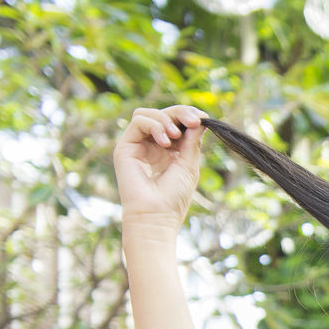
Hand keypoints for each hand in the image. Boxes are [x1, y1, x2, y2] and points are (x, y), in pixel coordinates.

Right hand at [113, 104, 208, 235]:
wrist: (157, 215)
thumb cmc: (174, 196)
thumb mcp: (189, 164)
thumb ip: (192, 140)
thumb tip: (200, 119)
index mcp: (169, 149)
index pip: (176, 122)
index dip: (188, 115)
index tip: (202, 119)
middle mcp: (152, 144)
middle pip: (164, 114)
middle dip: (181, 113)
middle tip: (194, 121)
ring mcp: (138, 144)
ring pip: (148, 113)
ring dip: (166, 119)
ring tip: (176, 136)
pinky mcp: (125, 146)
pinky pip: (138, 121)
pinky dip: (154, 126)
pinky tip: (165, 142)